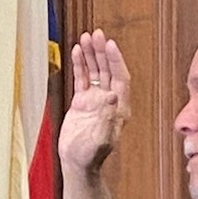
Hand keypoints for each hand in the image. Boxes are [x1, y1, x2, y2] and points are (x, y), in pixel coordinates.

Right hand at [59, 29, 132, 174]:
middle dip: (102, 51)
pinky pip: (82, 78)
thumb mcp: (100, 139)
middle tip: (96, 34)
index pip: (121, 77)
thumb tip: (112, 96)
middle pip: (108, 70)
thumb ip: (106, 118)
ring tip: (85, 37)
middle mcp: (109, 101)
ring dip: (92, 54)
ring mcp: (95, 100)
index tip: (109, 45)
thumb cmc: (90, 156)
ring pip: (95, 71)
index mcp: (118, 108)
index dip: (116, 60)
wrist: (76, 164)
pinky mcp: (82, 102)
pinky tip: (77, 52)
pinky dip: (80, 65)